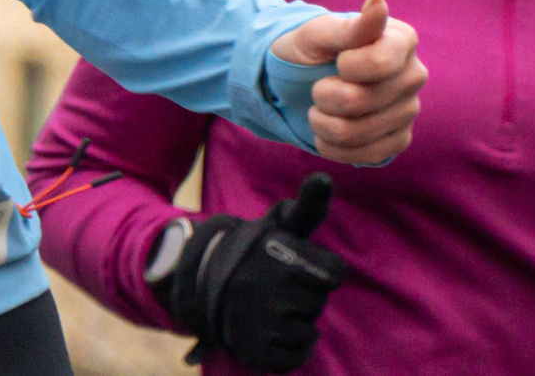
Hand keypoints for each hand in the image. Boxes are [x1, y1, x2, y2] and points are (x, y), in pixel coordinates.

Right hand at [157, 173, 346, 372]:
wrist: (200, 280)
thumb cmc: (256, 251)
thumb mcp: (279, 225)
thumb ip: (308, 206)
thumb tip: (326, 178)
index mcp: (280, 253)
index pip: (334, 272)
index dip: (322, 270)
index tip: (301, 264)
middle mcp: (269, 286)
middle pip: (319, 301)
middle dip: (304, 294)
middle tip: (277, 285)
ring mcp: (260, 320)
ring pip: (308, 329)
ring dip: (295, 321)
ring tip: (270, 306)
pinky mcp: (254, 350)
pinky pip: (295, 357)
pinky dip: (289, 349)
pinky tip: (272, 331)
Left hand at [272, 0, 425, 166]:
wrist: (303, 81)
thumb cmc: (312, 49)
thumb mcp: (321, 32)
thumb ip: (353, 24)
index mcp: (402, 40)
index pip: (379, 63)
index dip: (345, 66)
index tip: (336, 60)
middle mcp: (414, 75)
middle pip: (360, 101)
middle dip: (324, 95)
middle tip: (319, 85)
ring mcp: (409, 111)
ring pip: (355, 132)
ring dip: (322, 122)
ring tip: (320, 107)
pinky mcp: (398, 141)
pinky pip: (363, 155)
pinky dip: (332, 145)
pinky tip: (328, 129)